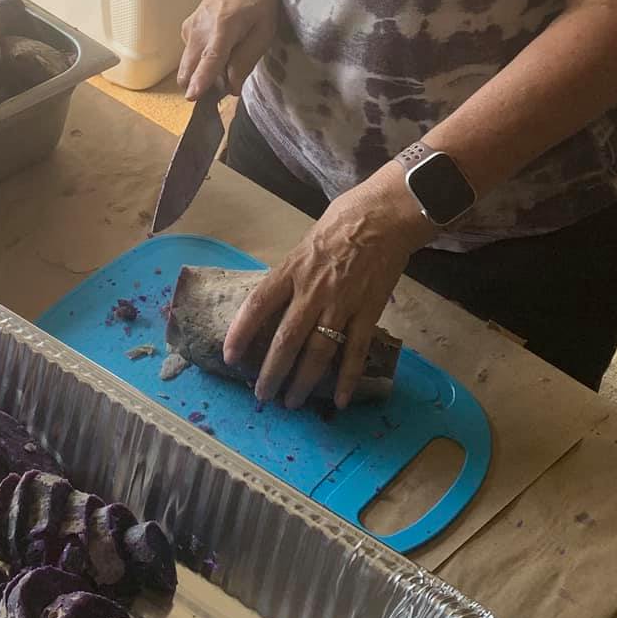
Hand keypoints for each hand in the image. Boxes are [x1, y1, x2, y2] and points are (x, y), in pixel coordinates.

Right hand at [178, 0, 278, 99]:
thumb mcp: (264, 30)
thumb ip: (246, 60)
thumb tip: (232, 88)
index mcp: (223, 29)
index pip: (209, 59)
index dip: (201, 80)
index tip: (192, 96)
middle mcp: (199, 31)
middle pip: (188, 70)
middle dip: (200, 86)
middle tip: (224, 86)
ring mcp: (189, 30)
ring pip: (188, 66)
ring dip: (202, 75)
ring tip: (227, 65)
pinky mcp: (186, 30)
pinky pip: (190, 56)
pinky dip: (201, 63)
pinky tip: (220, 52)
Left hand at [223, 168, 436, 407]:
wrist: (386, 215)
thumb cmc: (344, 220)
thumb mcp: (306, 242)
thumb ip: (293, 272)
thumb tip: (280, 297)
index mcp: (292, 269)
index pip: (258, 305)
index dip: (240, 333)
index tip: (230, 356)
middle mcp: (312, 290)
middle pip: (286, 340)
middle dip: (271, 372)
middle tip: (261, 395)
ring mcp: (341, 303)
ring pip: (317, 352)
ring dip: (302, 381)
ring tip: (291, 403)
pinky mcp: (368, 311)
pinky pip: (354, 351)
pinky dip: (345, 378)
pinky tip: (337, 400)